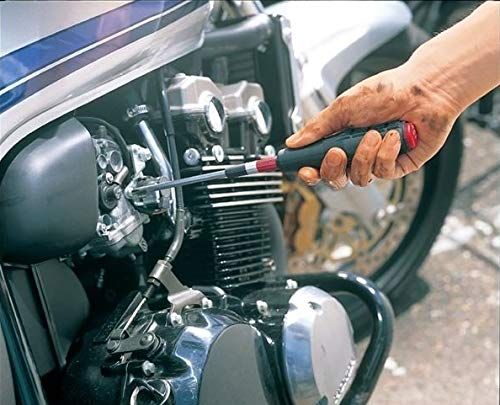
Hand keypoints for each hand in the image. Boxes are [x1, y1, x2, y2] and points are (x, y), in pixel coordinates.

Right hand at [285, 64, 461, 188]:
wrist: (423, 89)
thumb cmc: (386, 92)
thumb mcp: (343, 107)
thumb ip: (317, 128)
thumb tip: (293, 142)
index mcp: (338, 139)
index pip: (317, 164)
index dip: (309, 172)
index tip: (304, 169)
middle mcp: (355, 154)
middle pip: (334, 179)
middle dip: (333, 168)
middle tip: (337, 151)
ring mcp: (376, 161)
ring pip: (358, 178)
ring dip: (364, 155)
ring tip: (375, 133)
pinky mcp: (397, 166)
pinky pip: (383, 173)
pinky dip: (386, 153)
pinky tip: (393, 136)